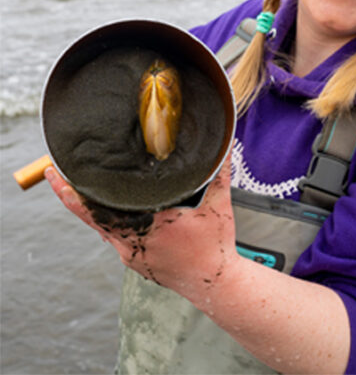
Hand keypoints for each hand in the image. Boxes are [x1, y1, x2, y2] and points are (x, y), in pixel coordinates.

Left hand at [45, 154, 238, 298]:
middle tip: (58, 172)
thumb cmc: (215, 248)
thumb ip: (219, 174)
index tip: (55, 172)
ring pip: (103, 228)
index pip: (95, 207)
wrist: (216, 285)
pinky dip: (113, 223)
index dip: (71, 191)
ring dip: (94, 209)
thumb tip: (223, 148)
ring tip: (88, 188)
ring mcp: (130, 255)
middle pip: (91, 216)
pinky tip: (119, 212)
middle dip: (73, 193)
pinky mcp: (136, 262)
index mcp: (144, 226)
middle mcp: (129, 243)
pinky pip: (116, 239)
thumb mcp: (219, 206)